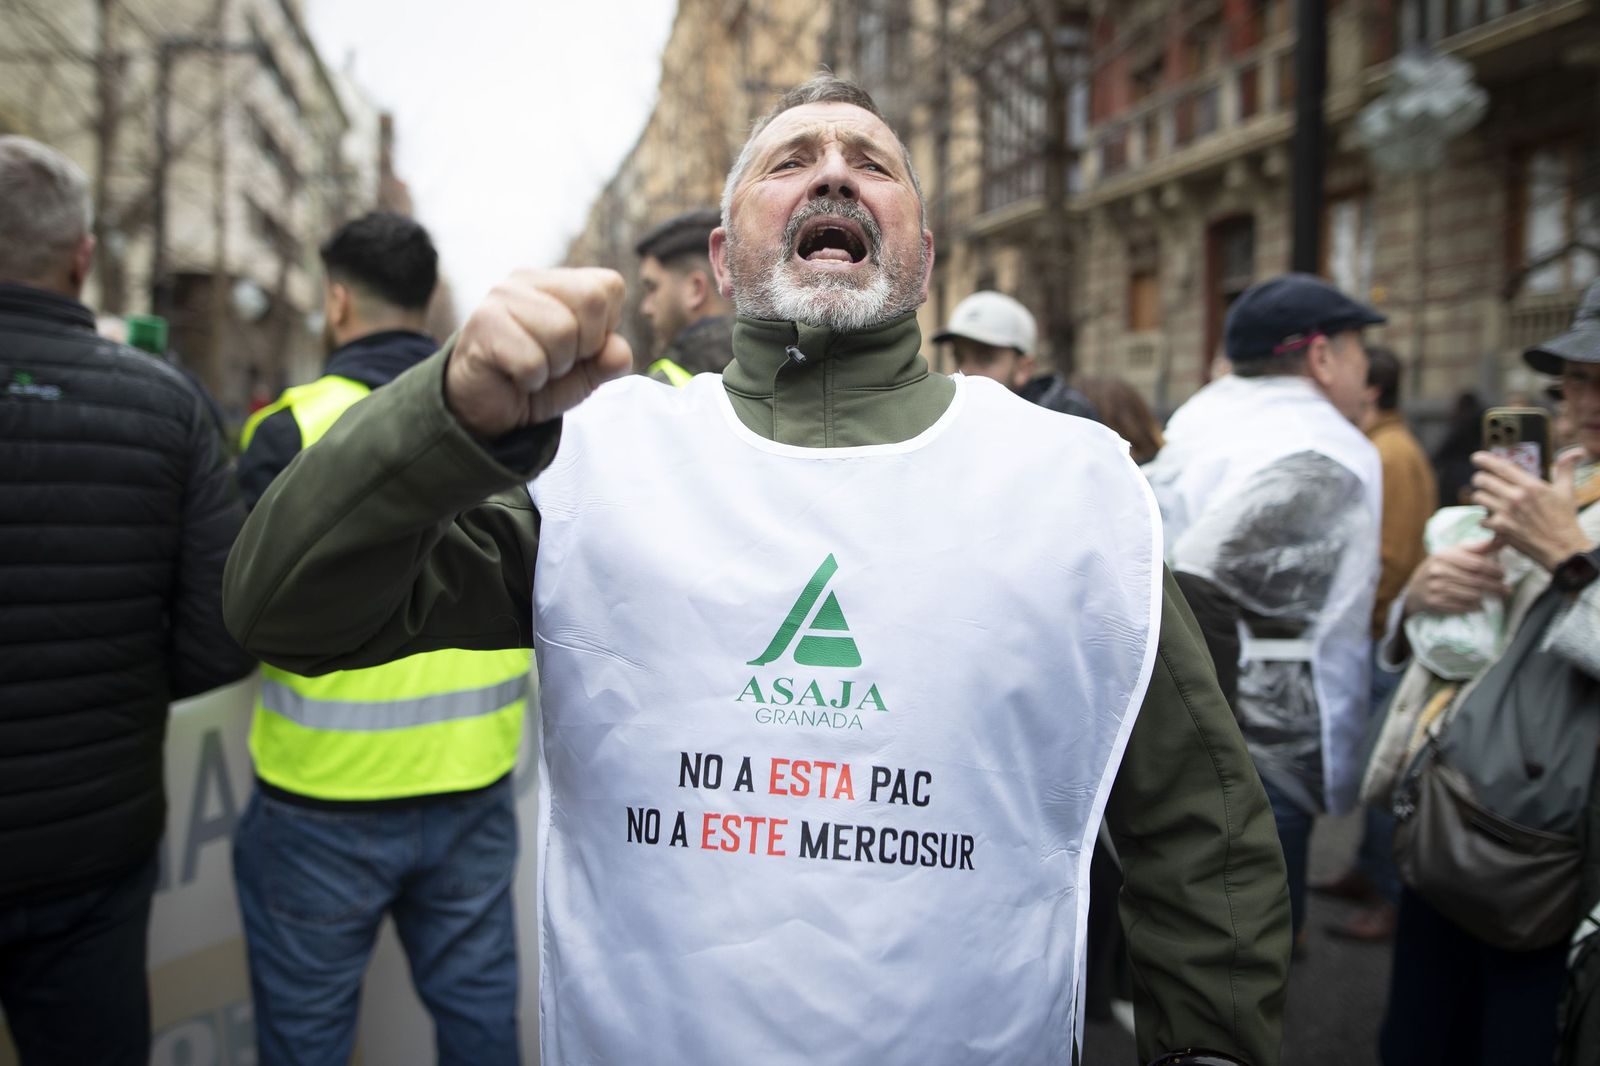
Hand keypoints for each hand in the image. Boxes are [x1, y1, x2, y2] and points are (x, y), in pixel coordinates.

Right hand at [446, 268, 633, 437]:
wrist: (482, 408)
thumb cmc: (535, 381)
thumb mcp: (584, 375)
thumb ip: (609, 361)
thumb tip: (618, 350)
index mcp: (558, 282)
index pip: (609, 286)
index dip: (605, 328)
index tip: (580, 348)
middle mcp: (529, 280)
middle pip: (592, 301)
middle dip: (585, 346)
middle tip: (557, 362)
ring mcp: (503, 297)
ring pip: (563, 331)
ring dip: (554, 366)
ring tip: (534, 369)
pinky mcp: (484, 324)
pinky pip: (532, 360)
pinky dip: (531, 380)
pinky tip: (515, 377)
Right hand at [1401, 539, 1508, 618]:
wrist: (1415, 589)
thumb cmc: (1440, 567)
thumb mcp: (1453, 553)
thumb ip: (1477, 547)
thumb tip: (1502, 539)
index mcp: (1444, 555)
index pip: (1476, 563)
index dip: (1494, 570)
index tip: (1503, 574)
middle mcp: (1438, 571)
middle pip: (1476, 581)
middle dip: (1495, 586)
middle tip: (1506, 589)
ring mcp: (1435, 588)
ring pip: (1472, 595)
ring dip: (1486, 597)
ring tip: (1494, 596)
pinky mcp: (1435, 603)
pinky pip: (1463, 607)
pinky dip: (1475, 607)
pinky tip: (1479, 604)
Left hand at [1470, 449, 1592, 571]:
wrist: (1562, 548)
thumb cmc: (1564, 520)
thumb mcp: (1566, 491)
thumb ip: (1565, 469)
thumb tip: (1576, 452)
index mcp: (1531, 485)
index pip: (1501, 467)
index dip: (1485, 460)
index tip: (1476, 458)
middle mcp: (1516, 497)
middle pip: (1483, 480)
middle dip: (1480, 479)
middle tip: (1482, 481)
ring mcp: (1506, 513)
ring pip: (1478, 497)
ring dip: (1481, 497)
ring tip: (1488, 499)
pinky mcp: (1500, 528)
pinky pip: (1481, 519)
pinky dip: (1485, 520)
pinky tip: (1493, 520)